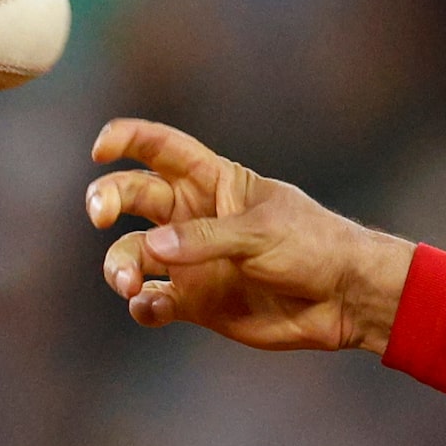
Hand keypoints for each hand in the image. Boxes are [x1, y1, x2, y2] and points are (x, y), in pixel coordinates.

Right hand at [86, 119, 414, 353]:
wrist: (345, 298)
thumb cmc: (313, 247)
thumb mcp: (262, 232)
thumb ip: (206, 238)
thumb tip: (152, 247)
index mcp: (213, 182)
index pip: (160, 148)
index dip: (126, 139)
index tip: (102, 149)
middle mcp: (193, 218)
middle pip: (131, 195)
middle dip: (106, 199)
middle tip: (100, 215)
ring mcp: (191, 261)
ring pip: (132, 254)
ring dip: (119, 266)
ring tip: (129, 282)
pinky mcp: (195, 302)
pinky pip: (152, 302)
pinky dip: (143, 305)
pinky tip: (151, 306)